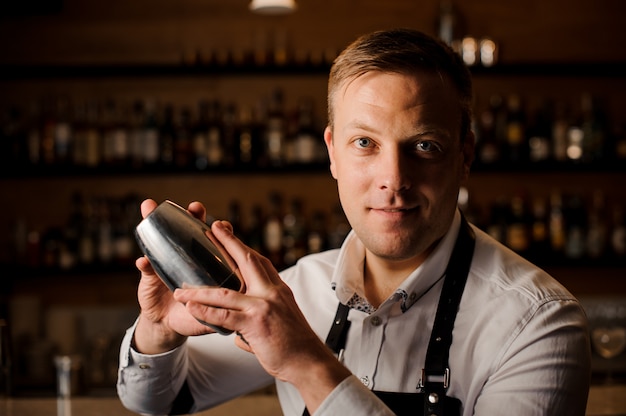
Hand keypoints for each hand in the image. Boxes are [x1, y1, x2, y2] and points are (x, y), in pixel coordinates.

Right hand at [133, 199, 217, 353]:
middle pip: (191, 231)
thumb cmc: (195, 315)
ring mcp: (166, 263)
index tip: (224, 224)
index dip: (221, 232)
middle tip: (195, 208)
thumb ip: (223, 307)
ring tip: (152, 208)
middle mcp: (186, 258)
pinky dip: (144, 263)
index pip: (217, 242)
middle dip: (192, 216)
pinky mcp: (149, 276)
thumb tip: (239, 305)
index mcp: (207, 265)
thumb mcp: (212, 313)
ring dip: (155, 221)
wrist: (168, 326)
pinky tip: (143, 261)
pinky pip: (145, 267)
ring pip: (162, 240)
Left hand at [173, 220, 350, 411]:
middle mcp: (272, 293)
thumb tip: (239, 334)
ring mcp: (263, 307)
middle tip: (213, 229)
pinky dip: (205, 312)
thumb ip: (257, 321)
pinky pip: (223, 317)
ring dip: (199, 292)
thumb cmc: (295, 345)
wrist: (309, 361)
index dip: (243, 246)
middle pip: (246, 261)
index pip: (259, 261)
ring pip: (225, 293)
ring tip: (180, 291)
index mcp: (279, 290)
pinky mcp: (255, 324)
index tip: (230, 233)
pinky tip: (191, 309)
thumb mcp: (281, 321)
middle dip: (228, 243)